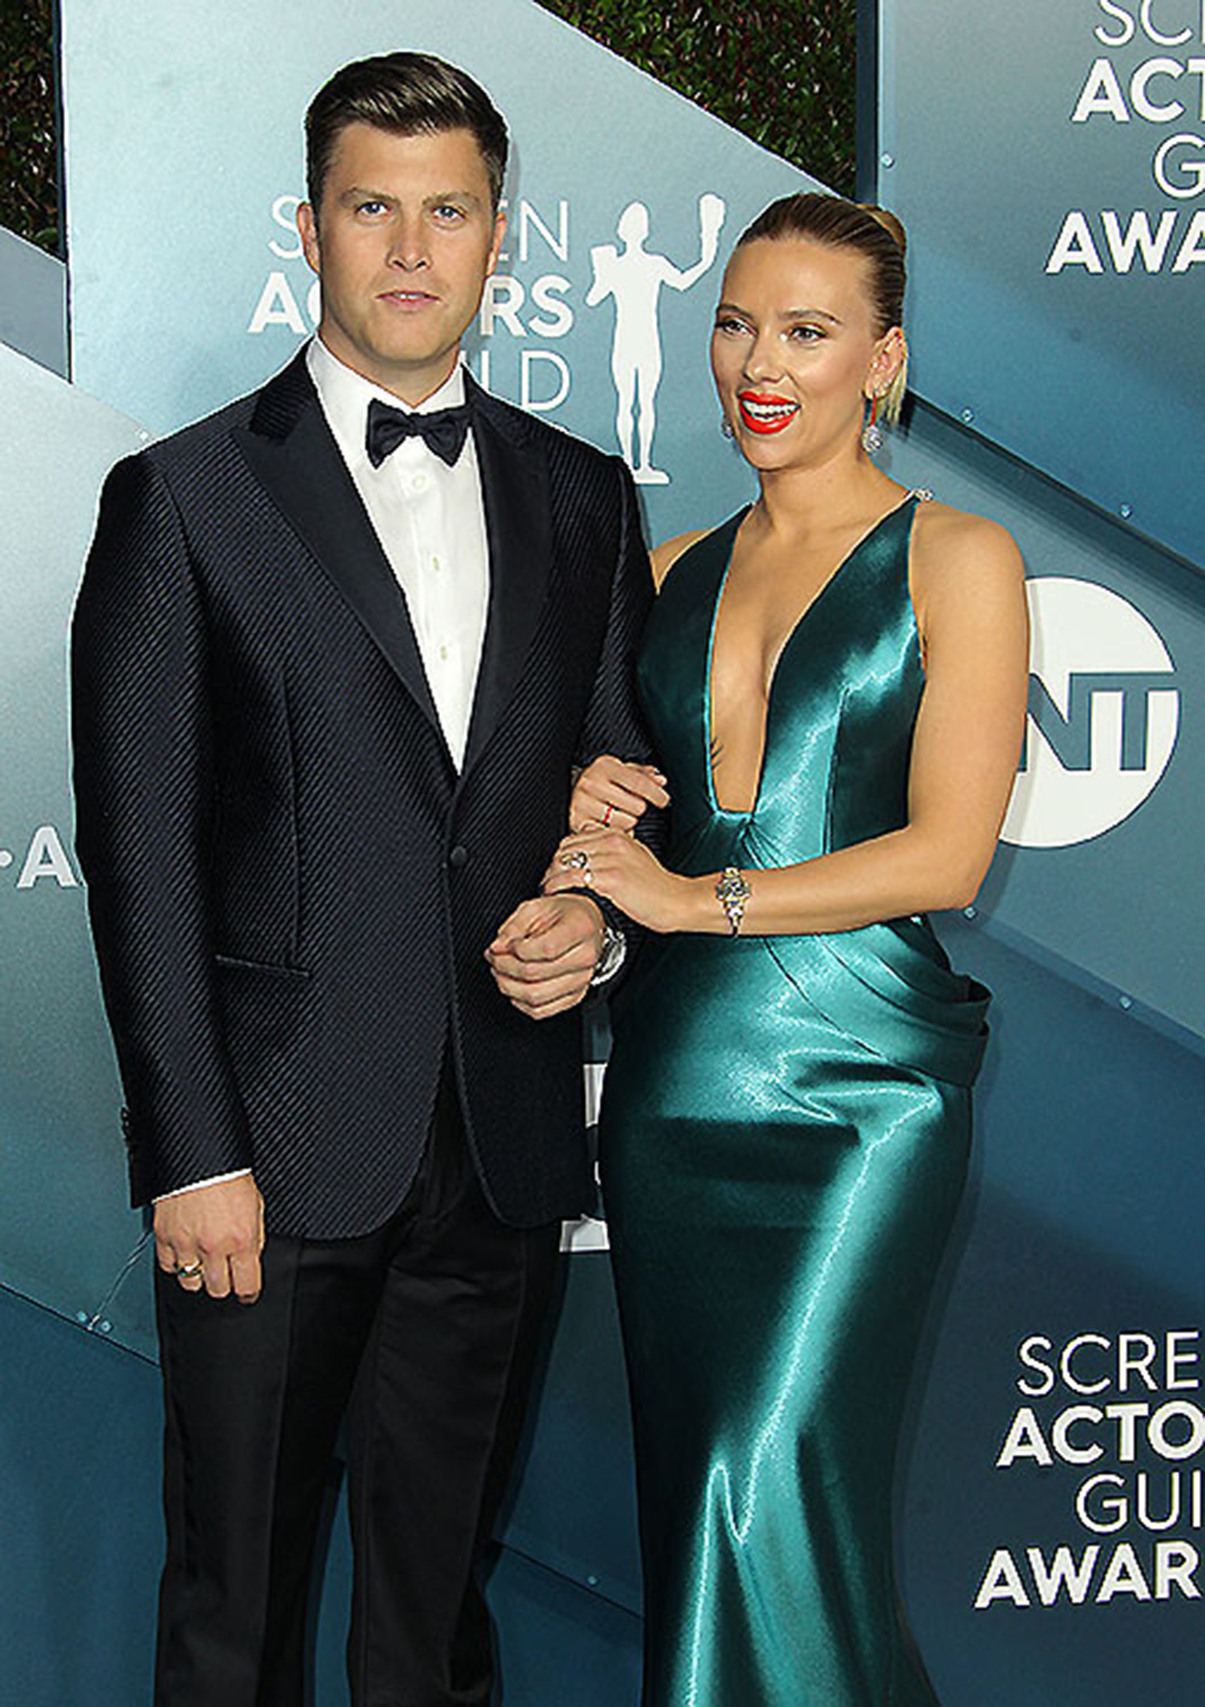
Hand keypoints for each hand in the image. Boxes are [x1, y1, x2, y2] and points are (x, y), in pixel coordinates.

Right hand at [154, 1174, 265, 1303]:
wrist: (198, 1154)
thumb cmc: (229, 1173)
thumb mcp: (255, 1205)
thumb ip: (254, 1237)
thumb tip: (251, 1260)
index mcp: (241, 1238)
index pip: (247, 1286)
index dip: (248, 1293)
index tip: (247, 1293)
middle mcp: (213, 1246)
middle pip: (218, 1290)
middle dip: (224, 1284)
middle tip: (225, 1273)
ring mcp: (186, 1244)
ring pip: (190, 1283)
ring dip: (198, 1276)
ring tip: (203, 1261)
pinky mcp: (164, 1237)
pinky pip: (168, 1267)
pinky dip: (176, 1263)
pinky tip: (185, 1252)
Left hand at [486, 894, 604, 1019]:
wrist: (586, 925)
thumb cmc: (564, 915)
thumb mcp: (536, 907)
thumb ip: (514, 926)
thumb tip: (498, 947)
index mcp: (580, 929)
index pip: (545, 949)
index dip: (515, 950)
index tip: (503, 944)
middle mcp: (585, 958)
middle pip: (535, 974)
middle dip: (504, 967)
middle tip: (494, 957)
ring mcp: (581, 981)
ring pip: (535, 997)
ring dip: (508, 986)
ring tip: (500, 972)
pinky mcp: (573, 997)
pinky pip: (540, 1011)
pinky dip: (519, 1002)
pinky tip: (513, 987)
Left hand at [543, 827, 695, 932]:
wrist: (676, 901)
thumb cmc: (655, 886)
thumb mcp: (634, 857)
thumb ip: (612, 851)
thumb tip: (587, 853)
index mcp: (617, 834)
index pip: (574, 838)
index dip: (561, 855)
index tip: (555, 870)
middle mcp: (613, 841)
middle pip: (566, 848)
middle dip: (552, 865)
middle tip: (546, 881)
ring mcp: (611, 858)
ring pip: (566, 862)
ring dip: (551, 876)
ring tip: (546, 888)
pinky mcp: (610, 878)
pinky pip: (573, 878)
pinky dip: (558, 886)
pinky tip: (554, 893)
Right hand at [570, 755, 668, 833]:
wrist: (568, 790)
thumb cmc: (601, 782)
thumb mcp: (621, 771)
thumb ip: (643, 774)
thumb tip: (660, 780)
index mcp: (604, 766)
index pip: (639, 782)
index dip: (656, 794)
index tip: (664, 801)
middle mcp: (591, 782)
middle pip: (636, 806)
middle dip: (637, 808)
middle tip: (629, 806)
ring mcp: (582, 803)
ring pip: (626, 822)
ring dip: (627, 821)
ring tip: (618, 814)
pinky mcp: (578, 822)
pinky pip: (610, 833)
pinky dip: (614, 832)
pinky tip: (610, 824)